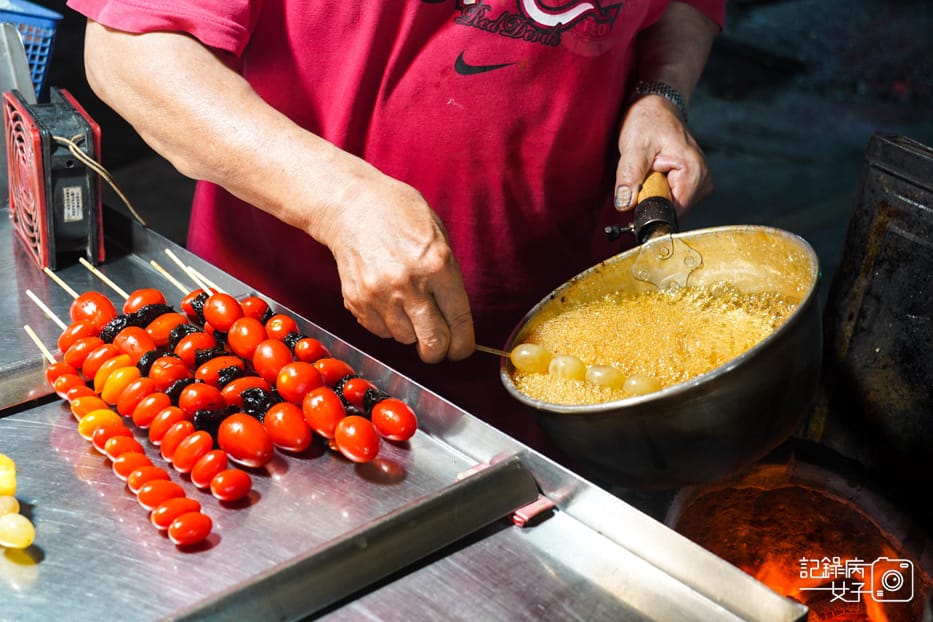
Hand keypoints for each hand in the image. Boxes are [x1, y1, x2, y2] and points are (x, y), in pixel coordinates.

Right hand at [318, 173, 474, 363]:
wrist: (350, 205)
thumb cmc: (398, 213)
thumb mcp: (438, 235)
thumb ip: (449, 274)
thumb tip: (456, 315)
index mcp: (437, 266)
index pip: (458, 321)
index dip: (463, 344)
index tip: (462, 350)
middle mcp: (409, 285)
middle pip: (432, 343)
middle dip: (439, 351)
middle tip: (439, 346)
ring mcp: (380, 295)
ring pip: (405, 339)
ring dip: (411, 332)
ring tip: (407, 307)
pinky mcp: (358, 301)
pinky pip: (380, 331)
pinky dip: (387, 325)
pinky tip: (387, 302)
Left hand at [613, 94, 712, 214]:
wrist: (657, 108)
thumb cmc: (648, 120)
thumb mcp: (634, 146)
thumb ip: (629, 175)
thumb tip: (624, 203)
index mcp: (694, 171)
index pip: (672, 212)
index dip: (651, 209)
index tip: (638, 193)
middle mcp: (703, 180)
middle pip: (672, 211)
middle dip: (652, 199)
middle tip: (645, 174)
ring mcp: (700, 183)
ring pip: (671, 206)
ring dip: (655, 194)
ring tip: (651, 170)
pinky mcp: (693, 183)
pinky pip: (672, 199)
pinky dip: (659, 190)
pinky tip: (656, 173)